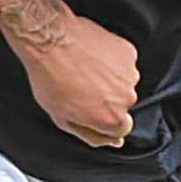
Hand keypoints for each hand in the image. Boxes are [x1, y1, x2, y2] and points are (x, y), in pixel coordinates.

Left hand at [14, 9, 139, 147]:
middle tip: (81, 87)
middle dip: (105, 99)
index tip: (89, 109)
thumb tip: (113, 141)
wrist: (50, 40)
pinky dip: (110, 61)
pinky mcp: (128, 51)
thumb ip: (92, 134)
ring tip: (83, 70)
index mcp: (112, 119)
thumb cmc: (50, 78)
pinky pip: (122, 62)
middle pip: (122, 105)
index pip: (120, 130)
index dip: (102, 120)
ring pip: (123, 83)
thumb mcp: (63, 118)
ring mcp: (129, 72)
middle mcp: (127, 97)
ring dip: (108, 79)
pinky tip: (90, 57)